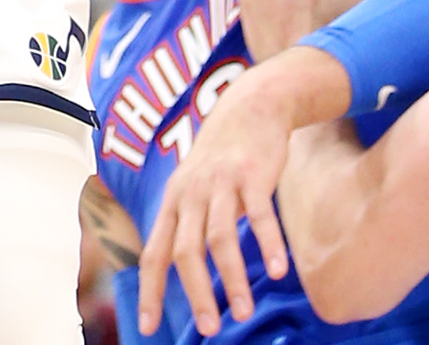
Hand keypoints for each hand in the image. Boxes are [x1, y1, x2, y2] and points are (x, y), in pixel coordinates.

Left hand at [138, 58, 302, 336]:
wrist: (249, 106)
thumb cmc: (219, 160)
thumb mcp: (191, 189)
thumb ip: (186, 228)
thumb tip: (184, 279)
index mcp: (173, 202)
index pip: (154, 253)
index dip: (151, 291)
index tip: (150, 330)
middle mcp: (191, 192)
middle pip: (187, 250)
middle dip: (197, 292)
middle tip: (210, 328)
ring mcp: (221, 182)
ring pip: (221, 237)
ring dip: (232, 278)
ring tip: (244, 313)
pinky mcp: (252, 173)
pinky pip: (260, 214)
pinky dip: (268, 243)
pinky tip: (279, 271)